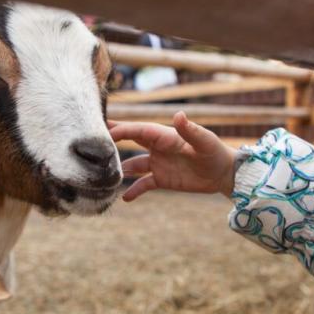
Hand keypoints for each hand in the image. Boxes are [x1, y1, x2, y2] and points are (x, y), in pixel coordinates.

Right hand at [108, 111, 236, 200]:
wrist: (224, 173)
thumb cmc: (215, 152)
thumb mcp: (204, 141)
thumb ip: (190, 130)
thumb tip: (178, 115)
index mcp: (165, 135)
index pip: (137, 130)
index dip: (120, 131)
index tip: (102, 132)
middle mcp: (157, 148)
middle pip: (130, 143)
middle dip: (111, 144)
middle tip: (89, 147)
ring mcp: (158, 163)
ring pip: (132, 165)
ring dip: (119, 170)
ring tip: (102, 177)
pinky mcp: (162, 179)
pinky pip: (143, 184)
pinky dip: (133, 190)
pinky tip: (123, 198)